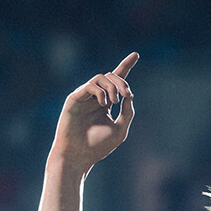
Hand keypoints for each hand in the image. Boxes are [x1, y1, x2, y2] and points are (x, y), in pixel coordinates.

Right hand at [50, 53, 138, 173]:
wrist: (79, 156)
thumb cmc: (98, 146)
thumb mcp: (120, 129)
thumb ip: (127, 112)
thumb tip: (130, 94)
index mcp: (106, 103)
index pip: (116, 80)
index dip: (126, 66)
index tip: (136, 54)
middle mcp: (95, 97)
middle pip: (111, 76)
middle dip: (122, 82)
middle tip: (126, 96)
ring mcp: (84, 97)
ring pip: (101, 77)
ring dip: (112, 87)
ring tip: (114, 102)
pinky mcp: (74, 98)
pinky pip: (90, 85)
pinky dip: (101, 92)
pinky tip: (104, 104)